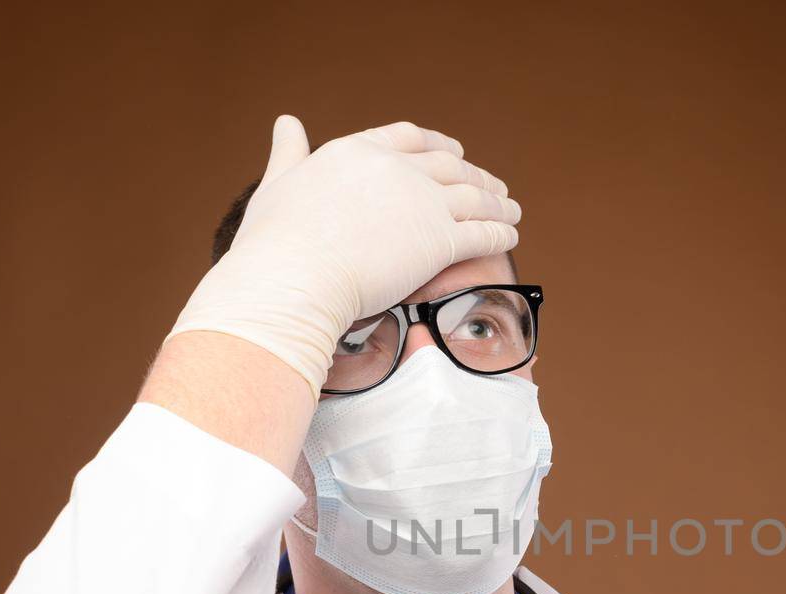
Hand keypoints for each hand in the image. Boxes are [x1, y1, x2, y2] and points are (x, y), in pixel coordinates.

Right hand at [167, 116, 520, 393]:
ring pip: (474, 197)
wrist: (294, 280)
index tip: (454, 152)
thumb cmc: (274, 244)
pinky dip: (501, 232)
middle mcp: (394, 169)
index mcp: (356, 151)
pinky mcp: (439, 241)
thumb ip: (289, 153)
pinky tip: (511, 237)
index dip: (437, 145)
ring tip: (511, 211)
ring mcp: (421, 203)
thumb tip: (286, 121)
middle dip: (475, 175)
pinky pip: (482, 233)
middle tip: (493, 186)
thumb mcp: (277, 184)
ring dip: (498, 203)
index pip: (408, 138)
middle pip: (449, 166)